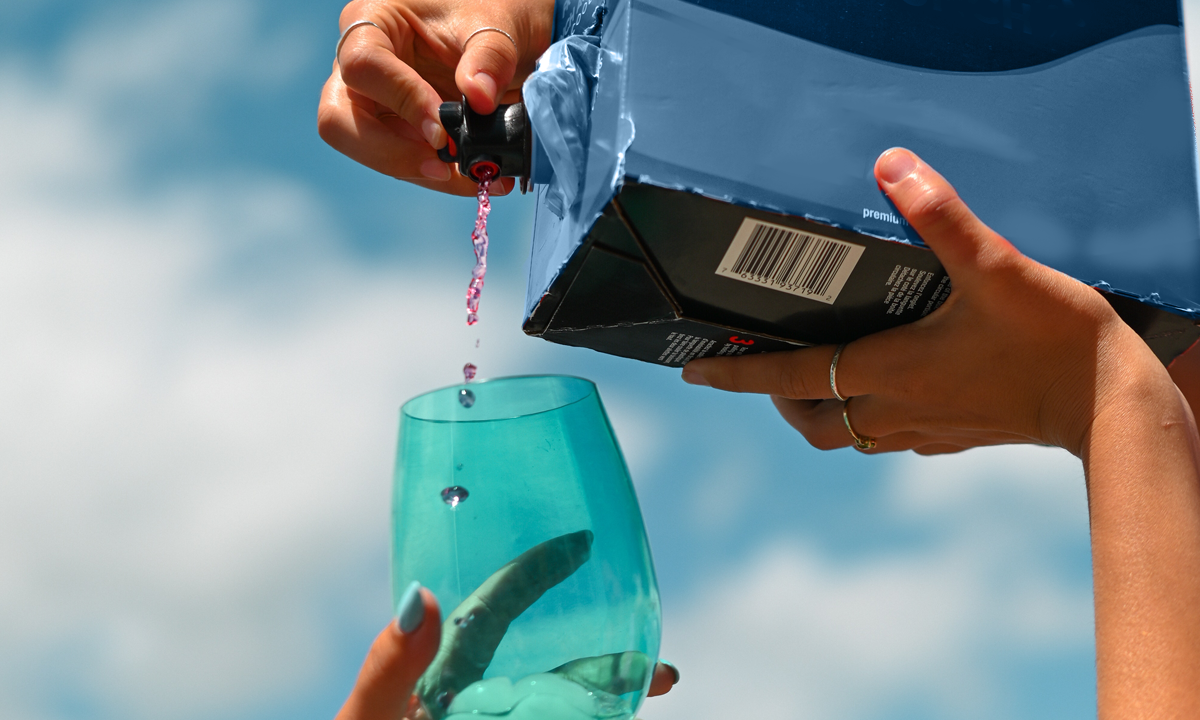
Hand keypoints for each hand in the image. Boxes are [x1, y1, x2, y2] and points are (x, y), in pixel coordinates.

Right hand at [317, 0, 554, 194]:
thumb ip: (489, 56)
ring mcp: (371, 102)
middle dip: (389, 153)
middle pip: (339, 121)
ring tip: (475, 178)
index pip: (364, 66)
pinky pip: (402, 162)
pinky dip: (438, 176)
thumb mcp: (494, 24)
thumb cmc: (488, 12)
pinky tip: (475, 179)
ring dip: (420, 172)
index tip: (442, 130)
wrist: (505, 33)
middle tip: (442, 168)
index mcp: (372, 21)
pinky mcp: (394, 130)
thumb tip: (479, 98)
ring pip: (369, 152)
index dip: (401, 101)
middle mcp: (358, 65)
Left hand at [336, 531, 677, 719]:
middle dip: (607, 662)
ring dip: (612, 704)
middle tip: (660, 669)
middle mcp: (477, 700)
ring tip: (657, 696)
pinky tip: (622, 719)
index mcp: (442, 672)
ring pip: (563, 709)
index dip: (537, 571)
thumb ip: (387, 670)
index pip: (497, 607)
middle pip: (552, 669)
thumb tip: (423, 596)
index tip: (581, 544)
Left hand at [681, 148, 1167, 457]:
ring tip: (810, 378)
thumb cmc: (1051, 336)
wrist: (1107, 401)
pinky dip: (861, 418)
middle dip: (775, 397)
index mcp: (890, 368)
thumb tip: (892, 166)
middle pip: (808, 419)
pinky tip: (879, 388)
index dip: (738, 374)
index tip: (694, 374)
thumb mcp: (995, 266)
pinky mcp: (949, 439)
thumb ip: (942, 215)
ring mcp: (921, 430)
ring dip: (815, 411)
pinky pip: (884, 438)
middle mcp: (895, 407)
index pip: (791, 376)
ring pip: (843, 435)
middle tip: (762, 366)